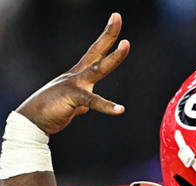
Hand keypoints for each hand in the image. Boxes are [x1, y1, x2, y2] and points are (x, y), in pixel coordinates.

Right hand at [16, 13, 128, 135]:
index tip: (115, 19)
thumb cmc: (52, 111)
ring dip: (114, 57)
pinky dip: (107, 106)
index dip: (107, 37)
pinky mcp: (73, 98)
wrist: (32, 121)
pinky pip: (92, 102)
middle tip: (117, 16)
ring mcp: (74, 84)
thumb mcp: (72, 103)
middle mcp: (77, 75)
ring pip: (98, 69)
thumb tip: (88, 105)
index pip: (96, 52)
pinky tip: (120, 109)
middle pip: (97, 51)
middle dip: (108, 35)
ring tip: (127, 44)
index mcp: (78, 74)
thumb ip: (83, 101)